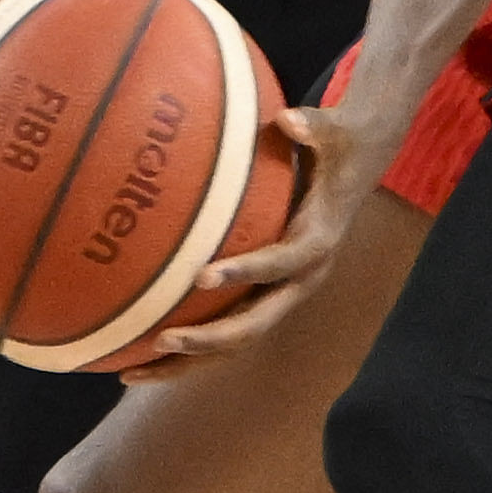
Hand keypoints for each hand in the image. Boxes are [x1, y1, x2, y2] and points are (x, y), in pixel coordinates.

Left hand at [116, 104, 362, 379]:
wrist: (359, 168)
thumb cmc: (339, 146)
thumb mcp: (335, 133)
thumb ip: (314, 126)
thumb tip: (287, 118)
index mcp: (317, 244)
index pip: (282, 265)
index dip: (246, 273)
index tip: (203, 276)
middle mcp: (301, 281)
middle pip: (256, 325)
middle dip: (210, 339)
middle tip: (163, 338)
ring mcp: (282, 295)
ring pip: (235, 344)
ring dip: (188, 363)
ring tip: (132, 374)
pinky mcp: (265, 297)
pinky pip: (225, 331)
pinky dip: (186, 350)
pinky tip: (137, 357)